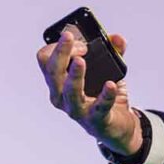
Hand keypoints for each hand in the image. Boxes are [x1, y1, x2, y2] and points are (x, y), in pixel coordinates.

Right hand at [35, 31, 141, 155]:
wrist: (117, 125)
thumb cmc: (103, 95)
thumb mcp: (107, 70)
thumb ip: (113, 51)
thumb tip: (118, 38)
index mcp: (59, 80)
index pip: (45, 60)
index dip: (57, 46)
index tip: (75, 38)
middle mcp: (61, 96)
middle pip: (52, 73)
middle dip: (60, 54)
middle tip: (72, 40)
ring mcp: (76, 110)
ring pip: (69, 93)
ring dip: (74, 76)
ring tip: (80, 61)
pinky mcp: (95, 120)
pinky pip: (98, 108)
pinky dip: (105, 96)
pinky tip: (110, 84)